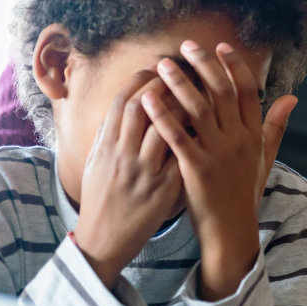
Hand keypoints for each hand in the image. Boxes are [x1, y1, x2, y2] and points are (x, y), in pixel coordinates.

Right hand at [73, 70, 184, 286]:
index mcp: (105, 146)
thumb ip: (108, 135)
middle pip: (141, 108)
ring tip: (200, 94)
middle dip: (162, 85)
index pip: (121, 102)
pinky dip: (193, 141)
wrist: (103, 238)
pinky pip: (180, 159)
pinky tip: (208, 129)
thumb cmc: (101, 198)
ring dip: (182, 108)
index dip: (140, 81)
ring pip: (163, 130)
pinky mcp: (161, 190)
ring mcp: (142, 173)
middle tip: (183, 71)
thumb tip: (118, 107)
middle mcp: (121, 155)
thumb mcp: (97, 163)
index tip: (157, 67)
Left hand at [142, 42, 289, 299]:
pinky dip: (163, 115)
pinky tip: (148, 99)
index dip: (234, 67)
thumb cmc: (245, 193)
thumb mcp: (265, 158)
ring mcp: (219, 154)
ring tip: (164, 64)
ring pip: (199, 110)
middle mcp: (240, 140)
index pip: (248, 92)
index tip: (220, 46)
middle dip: (205, 66)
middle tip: (187, 45)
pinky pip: (177, 137)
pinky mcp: (197, 169)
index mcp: (254, 135)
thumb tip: (292, 98)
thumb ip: (276, 126)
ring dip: (181, 84)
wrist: (232, 231)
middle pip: (223, 93)